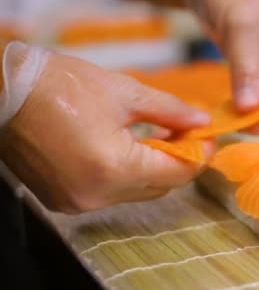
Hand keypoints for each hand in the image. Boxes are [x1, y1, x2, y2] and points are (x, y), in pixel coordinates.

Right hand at [0, 44, 213, 212]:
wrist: (3, 94)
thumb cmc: (60, 86)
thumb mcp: (124, 93)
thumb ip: (169, 112)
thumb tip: (200, 122)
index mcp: (114, 168)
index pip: (176, 174)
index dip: (198, 156)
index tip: (208, 138)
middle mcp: (97, 195)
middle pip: (159, 187)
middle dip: (176, 162)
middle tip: (183, 134)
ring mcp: (78, 203)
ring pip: (136, 193)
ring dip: (151, 169)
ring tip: (154, 138)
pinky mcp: (64, 202)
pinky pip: (110, 194)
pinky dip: (125, 176)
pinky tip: (125, 150)